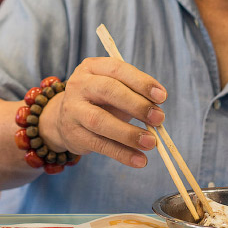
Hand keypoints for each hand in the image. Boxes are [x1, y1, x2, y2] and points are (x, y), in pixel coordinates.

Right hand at [38, 56, 166, 166]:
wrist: (65, 118)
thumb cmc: (100, 100)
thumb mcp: (114, 90)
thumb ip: (135, 95)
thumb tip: (157, 113)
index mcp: (92, 67)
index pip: (117, 69)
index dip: (141, 82)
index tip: (162, 97)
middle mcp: (79, 84)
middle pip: (108, 90)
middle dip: (136, 105)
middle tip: (159, 118)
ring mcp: (73, 109)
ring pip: (100, 120)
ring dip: (129, 133)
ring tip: (151, 142)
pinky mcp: (73, 134)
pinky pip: (99, 145)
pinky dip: (122, 154)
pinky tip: (139, 160)